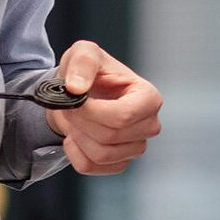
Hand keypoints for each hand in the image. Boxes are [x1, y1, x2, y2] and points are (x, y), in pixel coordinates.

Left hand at [44, 41, 162, 174]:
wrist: (81, 94)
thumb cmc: (89, 71)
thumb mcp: (84, 53)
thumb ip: (82, 62)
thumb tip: (76, 88)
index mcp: (148, 97)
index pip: (123, 116)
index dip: (92, 111)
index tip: (76, 98)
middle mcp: (149, 125)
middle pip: (110, 136)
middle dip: (81, 121)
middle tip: (70, 105)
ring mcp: (136, 147)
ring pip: (100, 154)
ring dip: (78, 136)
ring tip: (76, 118)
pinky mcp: (120, 163)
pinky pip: (91, 166)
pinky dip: (75, 152)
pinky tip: (77, 135)